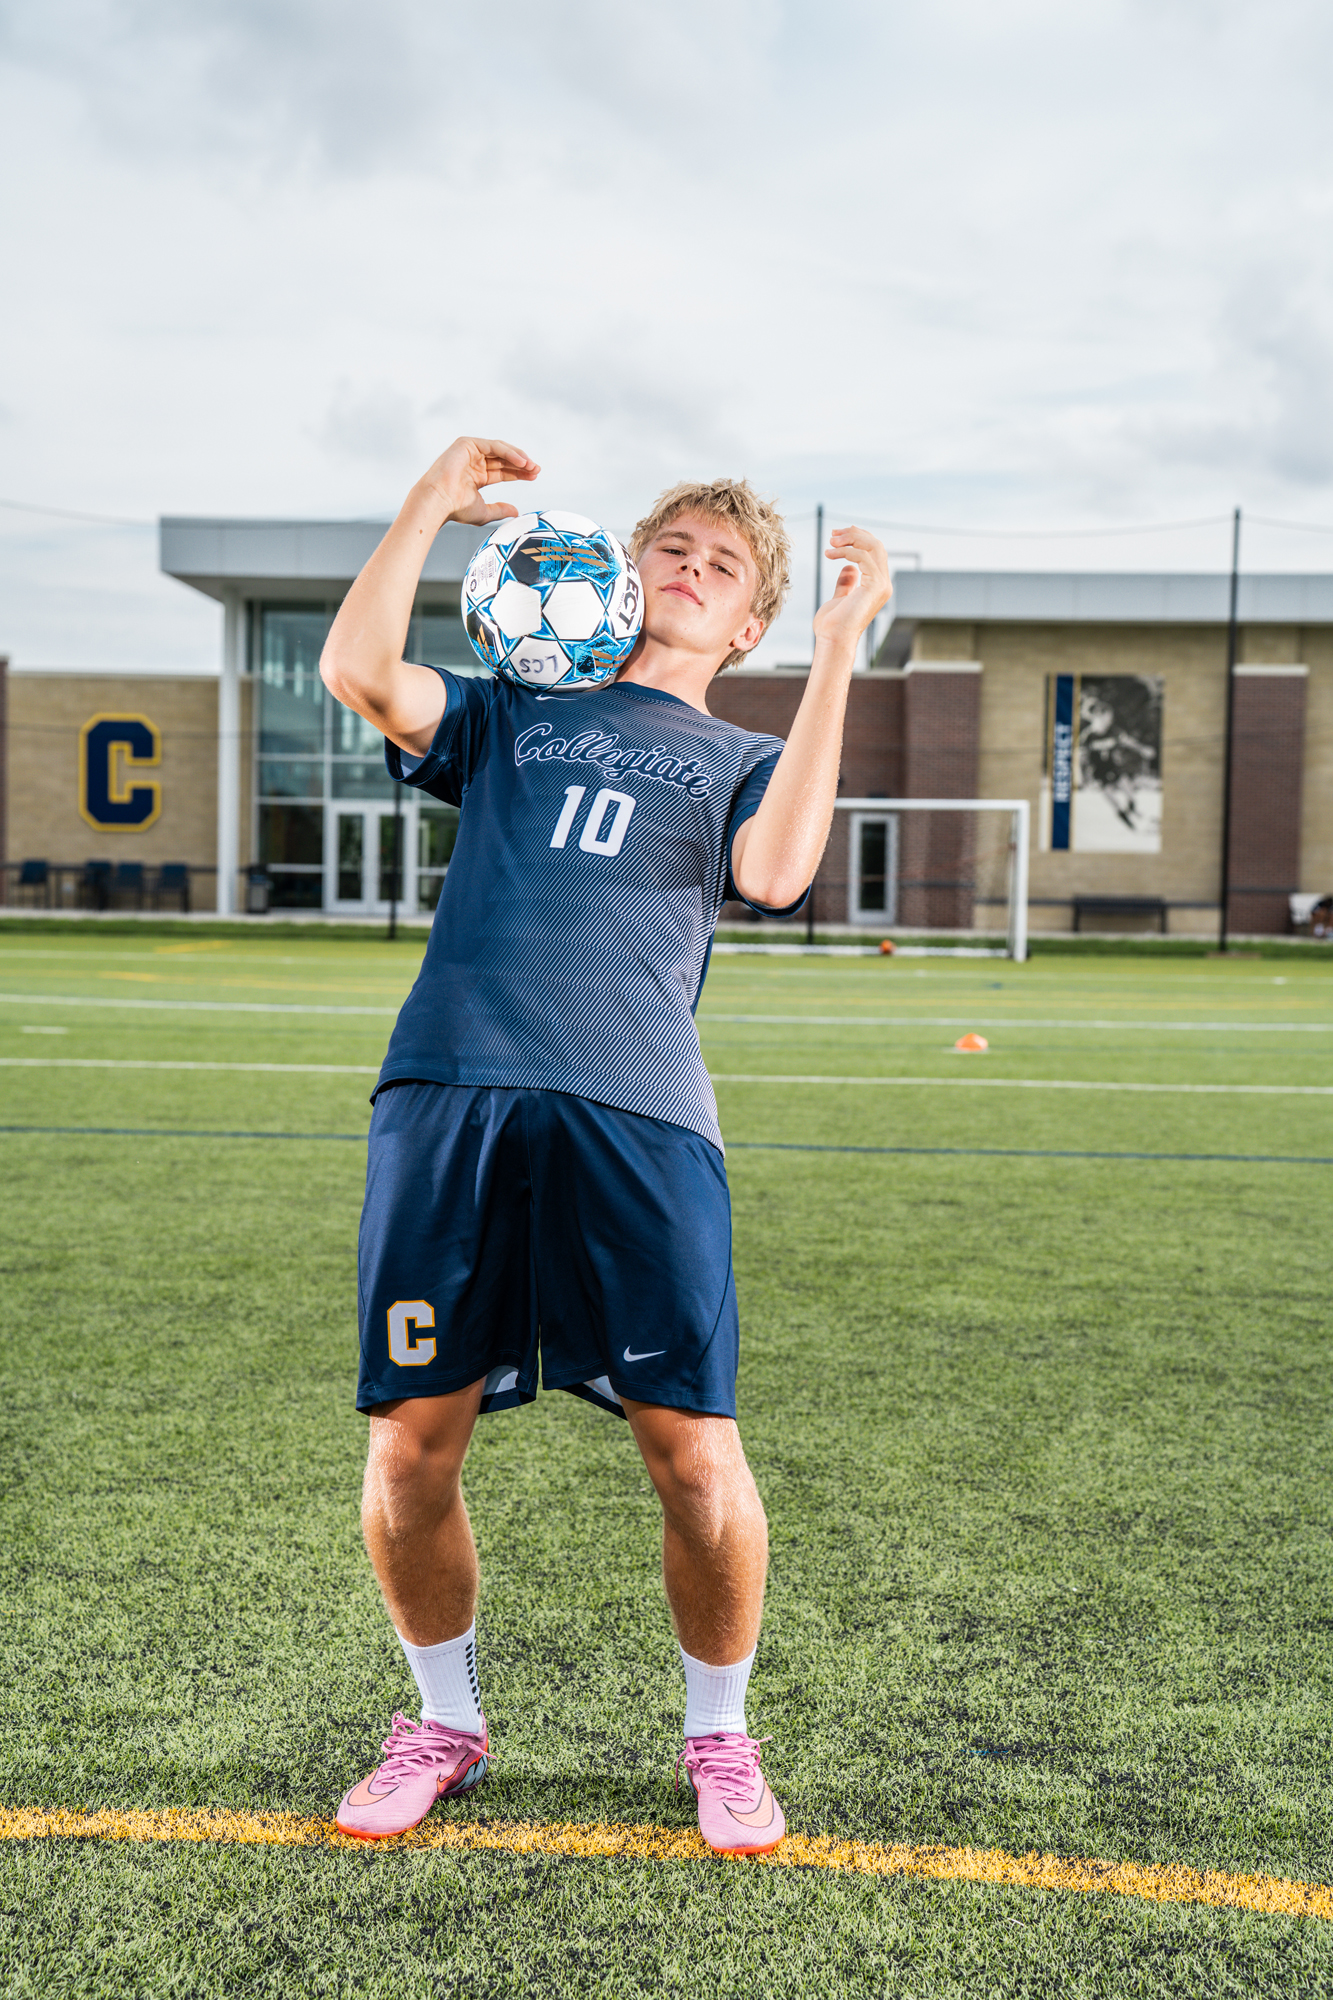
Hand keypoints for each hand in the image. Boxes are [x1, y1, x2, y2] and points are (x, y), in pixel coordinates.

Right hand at [417, 436, 540, 526]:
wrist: (439, 502)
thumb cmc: (456, 509)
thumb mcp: (484, 511)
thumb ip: (500, 510)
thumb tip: (516, 512)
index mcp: (476, 476)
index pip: (503, 471)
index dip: (519, 473)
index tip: (534, 476)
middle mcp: (473, 462)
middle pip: (503, 459)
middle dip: (522, 464)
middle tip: (536, 470)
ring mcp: (469, 452)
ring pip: (500, 450)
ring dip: (517, 457)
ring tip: (531, 466)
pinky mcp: (466, 444)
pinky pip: (493, 446)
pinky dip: (508, 452)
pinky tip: (521, 461)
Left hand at [812, 525, 891, 651]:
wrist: (833, 641)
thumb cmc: (833, 626)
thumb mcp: (839, 598)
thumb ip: (846, 584)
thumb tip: (848, 568)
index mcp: (877, 586)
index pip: (874, 553)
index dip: (858, 539)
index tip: (836, 536)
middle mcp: (883, 585)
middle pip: (876, 546)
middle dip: (855, 534)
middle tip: (833, 533)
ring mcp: (882, 585)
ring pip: (873, 547)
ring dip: (851, 539)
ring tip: (830, 540)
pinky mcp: (875, 586)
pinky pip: (863, 557)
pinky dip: (846, 551)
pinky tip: (830, 553)